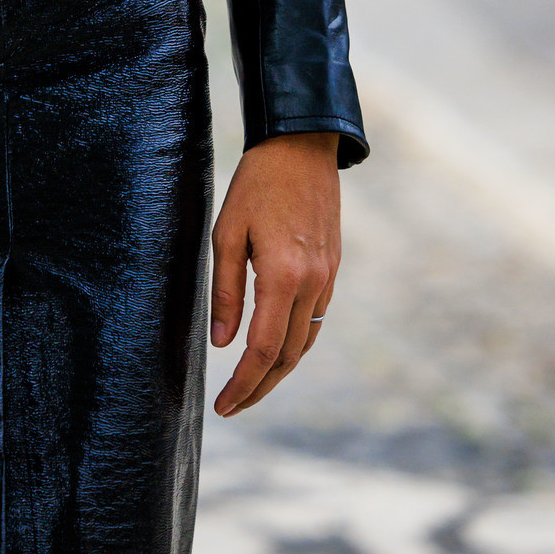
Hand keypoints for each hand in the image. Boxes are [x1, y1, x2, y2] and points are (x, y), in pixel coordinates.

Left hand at [209, 131, 339, 417]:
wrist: (302, 146)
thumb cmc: (256, 184)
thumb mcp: (227, 233)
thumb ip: (225, 290)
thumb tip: (222, 343)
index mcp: (283, 276)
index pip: (262, 350)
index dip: (242, 384)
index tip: (222, 406)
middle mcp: (312, 284)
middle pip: (287, 356)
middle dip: (260, 387)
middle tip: (232, 406)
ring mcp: (327, 278)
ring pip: (305, 343)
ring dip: (279, 371)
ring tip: (250, 385)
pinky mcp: (332, 270)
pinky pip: (315, 321)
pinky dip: (294, 343)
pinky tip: (274, 347)